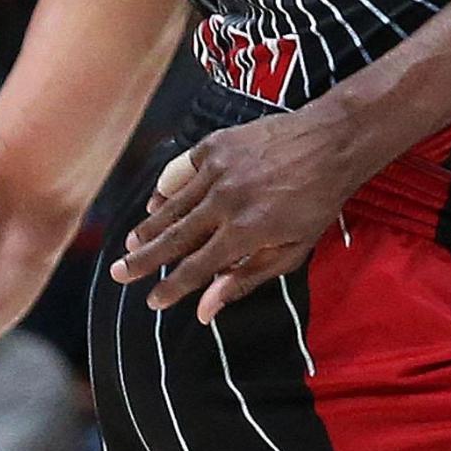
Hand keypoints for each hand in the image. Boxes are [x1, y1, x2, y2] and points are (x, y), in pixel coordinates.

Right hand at [110, 114, 358, 319]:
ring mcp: (217, 169)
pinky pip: (180, 172)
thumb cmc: (318, 200)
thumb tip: (205, 310)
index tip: (153, 302)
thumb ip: (246, 278)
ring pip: (172, 206)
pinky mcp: (215, 145)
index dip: (172, 288)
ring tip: (132, 243)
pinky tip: (156, 203)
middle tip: (119, 274)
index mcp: (246, 231)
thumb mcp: (294, 249)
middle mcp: (225, 201)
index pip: (197, 268)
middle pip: (174, 238)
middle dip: (144, 260)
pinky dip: (166, 190)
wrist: (332, 140)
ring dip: (150, 227)